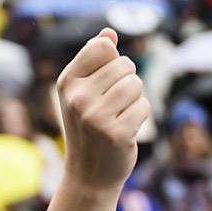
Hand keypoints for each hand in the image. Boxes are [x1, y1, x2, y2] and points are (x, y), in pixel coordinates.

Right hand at [57, 28, 149, 191]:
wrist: (88, 174)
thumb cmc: (89, 128)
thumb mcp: (83, 93)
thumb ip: (95, 61)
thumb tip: (110, 33)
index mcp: (67, 82)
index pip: (103, 46)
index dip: (113, 61)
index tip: (104, 83)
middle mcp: (78, 98)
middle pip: (125, 65)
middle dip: (127, 82)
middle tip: (114, 105)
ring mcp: (96, 116)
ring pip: (136, 84)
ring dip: (135, 99)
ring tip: (120, 116)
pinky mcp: (116, 133)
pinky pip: (144, 106)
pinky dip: (140, 116)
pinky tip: (126, 130)